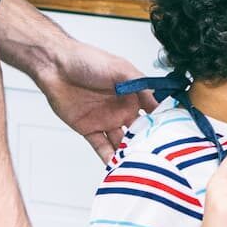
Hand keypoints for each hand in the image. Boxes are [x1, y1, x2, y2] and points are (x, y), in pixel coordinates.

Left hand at [38, 41, 158, 161]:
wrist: (54, 66)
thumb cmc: (86, 60)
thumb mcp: (120, 68)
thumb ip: (141, 85)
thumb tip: (161, 101)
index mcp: (132, 94)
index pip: (152, 113)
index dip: (161, 124)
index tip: (172, 137)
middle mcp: (121, 109)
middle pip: (138, 132)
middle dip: (146, 144)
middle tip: (156, 158)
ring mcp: (105, 120)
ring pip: (121, 143)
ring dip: (128, 154)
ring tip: (138, 166)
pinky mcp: (88, 129)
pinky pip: (101, 147)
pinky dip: (108, 158)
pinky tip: (117, 167)